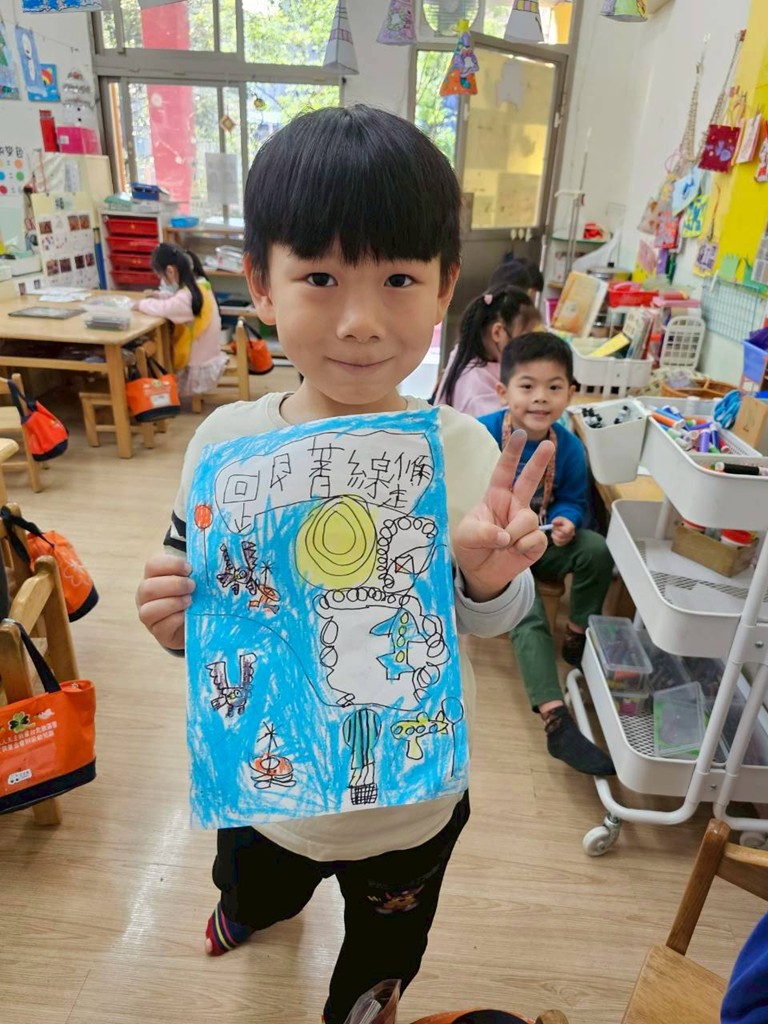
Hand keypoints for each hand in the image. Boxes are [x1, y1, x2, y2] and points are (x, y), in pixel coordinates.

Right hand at [136, 553, 194, 649]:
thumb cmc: (192, 595)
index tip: (190, 569)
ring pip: (148, 610)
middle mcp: (145, 596)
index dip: (171, 565)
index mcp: (153, 577)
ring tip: (190, 601)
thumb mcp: (192, 580)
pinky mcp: (158, 632)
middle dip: (174, 585)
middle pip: (148, 588)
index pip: (152, 565)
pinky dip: (176, 619)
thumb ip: (195, 571)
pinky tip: (187, 615)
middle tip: (193, 586)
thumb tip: (212, 561)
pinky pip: (161, 626)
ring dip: (173, 603)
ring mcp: (148, 615)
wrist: (193, 623)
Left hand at [453, 430, 554, 600]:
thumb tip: (505, 536)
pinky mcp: (536, 541)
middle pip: (529, 479)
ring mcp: (526, 522)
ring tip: (504, 544)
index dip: (512, 453)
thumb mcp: (466, 537)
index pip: (504, 471)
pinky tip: (516, 551)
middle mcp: (514, 505)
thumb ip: (482, 533)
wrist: (480, 573)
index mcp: (495, 497)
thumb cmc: (471, 547)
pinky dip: (524, 546)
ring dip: (515, 533)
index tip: (521, 435)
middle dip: (540, 462)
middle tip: (550, 444)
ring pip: (529, 519)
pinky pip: (537, 538)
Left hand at [551, 516, 575, 546]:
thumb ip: (557, 520)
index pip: (565, 531)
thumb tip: (553, 523)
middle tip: (553, 528)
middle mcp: (571, 535)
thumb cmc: (562, 522)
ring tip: (554, 532)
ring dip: (554, 536)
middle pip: (561, 535)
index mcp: (571, 527)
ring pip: (558, 540)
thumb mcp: (560, 518)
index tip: (555, 526)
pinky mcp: (563, 544)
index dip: (558, 528)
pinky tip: (555, 535)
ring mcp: (568, 540)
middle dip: (555, 531)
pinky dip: (554, 539)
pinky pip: (557, 543)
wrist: (565, 527)